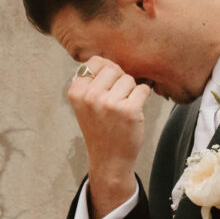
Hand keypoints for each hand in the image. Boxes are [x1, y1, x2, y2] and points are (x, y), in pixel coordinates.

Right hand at [68, 56, 151, 218]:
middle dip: (119, 81)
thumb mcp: (85, 104)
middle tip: (115, 102)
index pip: (96, 62)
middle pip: (114, 68)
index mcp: (76, 92)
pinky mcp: (129, 110)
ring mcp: (110, 103)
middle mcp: (90, 96)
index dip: (106, 72)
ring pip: (130, 79)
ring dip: (131, 92)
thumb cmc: (100, 128)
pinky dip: (142, 98)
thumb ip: (92, 81)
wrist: (109, 159)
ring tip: (122, 110)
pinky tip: (133, 113)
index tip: (105, 90)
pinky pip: (143, 89)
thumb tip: (108, 59)